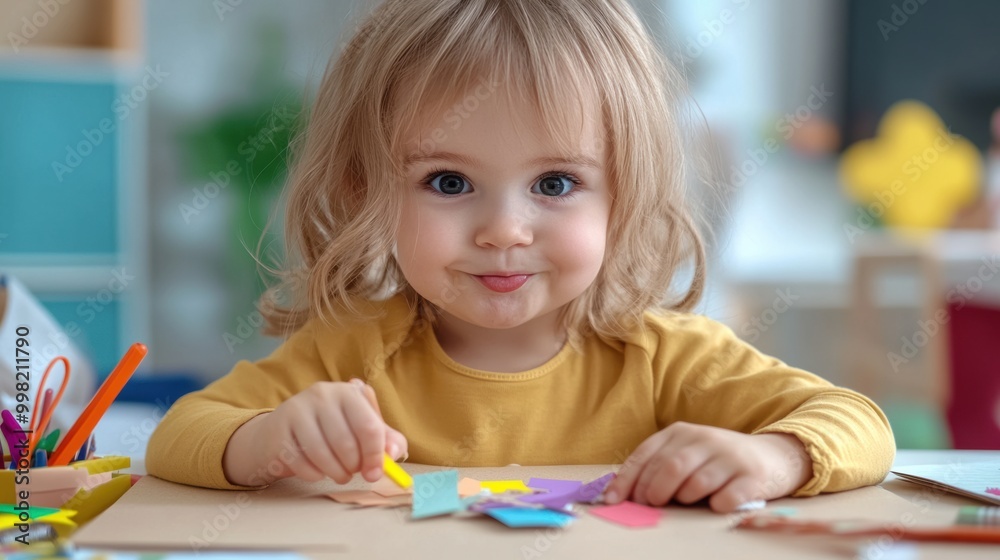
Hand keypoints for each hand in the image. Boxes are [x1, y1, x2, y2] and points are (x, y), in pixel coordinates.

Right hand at [223, 379, 407, 485]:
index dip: (375, 455)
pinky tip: (317, 472)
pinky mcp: (278, 431)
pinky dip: (313, 474)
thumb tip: (394, 453)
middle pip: (346, 442)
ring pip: (322, 453)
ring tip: (340, 475)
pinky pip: (300, 462)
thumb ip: (385, 439)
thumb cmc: (329, 431)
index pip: (368, 426)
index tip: (375, 473)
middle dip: (354, 466)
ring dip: (335, 473)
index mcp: (347, 392)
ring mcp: (296, 411)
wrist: (280, 432)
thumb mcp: (360, 428)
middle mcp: (321, 395)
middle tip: (353, 473)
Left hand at [604, 422, 811, 512]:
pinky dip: (715, 505)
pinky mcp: (752, 476)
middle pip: (670, 468)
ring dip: (684, 498)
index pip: (646, 455)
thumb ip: (657, 467)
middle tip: (651, 505)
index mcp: (681, 432)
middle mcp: (705, 438)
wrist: (773, 456)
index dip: (627, 480)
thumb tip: (620, 494)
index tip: (614, 501)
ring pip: (695, 483)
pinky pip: (725, 498)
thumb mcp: (686, 454)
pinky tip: (716, 504)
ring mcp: (730, 456)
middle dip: (653, 491)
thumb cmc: (718, 461)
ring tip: (688, 500)